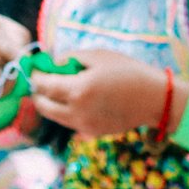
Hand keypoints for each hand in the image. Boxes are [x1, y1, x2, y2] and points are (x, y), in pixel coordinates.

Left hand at [27, 47, 178, 138]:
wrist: (154, 99)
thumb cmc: (128, 71)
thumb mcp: (99, 56)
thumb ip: (71, 58)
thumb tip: (53, 64)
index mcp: (77, 89)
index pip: (42, 85)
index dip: (35, 76)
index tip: (34, 69)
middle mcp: (76, 111)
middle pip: (42, 105)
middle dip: (37, 92)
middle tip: (41, 81)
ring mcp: (82, 125)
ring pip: (53, 116)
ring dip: (50, 103)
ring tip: (58, 89)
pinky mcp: (91, 132)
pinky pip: (69, 122)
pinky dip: (66, 111)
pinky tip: (77, 99)